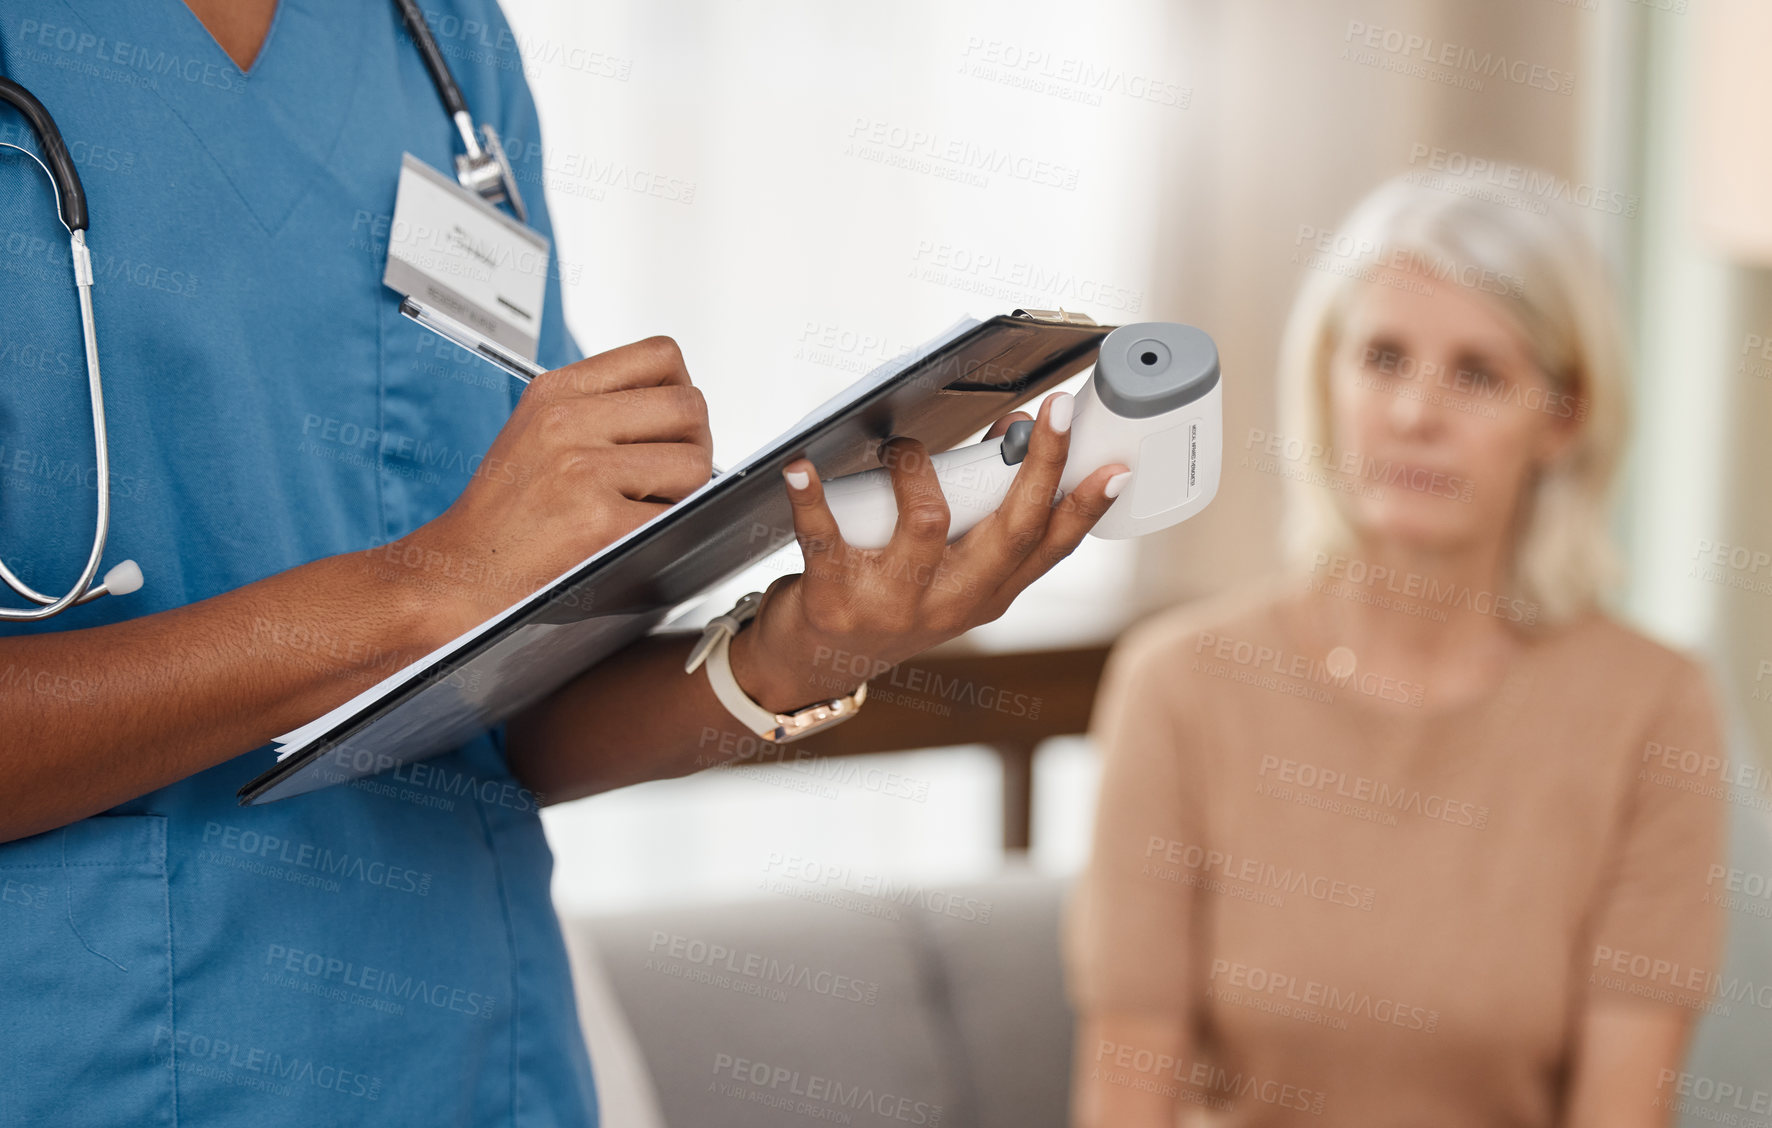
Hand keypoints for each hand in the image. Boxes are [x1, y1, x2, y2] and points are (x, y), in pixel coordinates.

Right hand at [389, 337, 712, 628]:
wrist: (460, 570)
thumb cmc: (506, 511)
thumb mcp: (539, 431)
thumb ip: (603, 409)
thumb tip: (686, 412)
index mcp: (557, 390)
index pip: (661, 355)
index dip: (681, 390)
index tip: (670, 424)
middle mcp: (568, 421)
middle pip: (689, 408)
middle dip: (696, 445)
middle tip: (673, 475)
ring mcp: (583, 470)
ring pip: (693, 464)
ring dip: (687, 492)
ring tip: (649, 507)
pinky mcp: (598, 521)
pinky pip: (674, 517)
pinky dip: (667, 531)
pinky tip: (632, 537)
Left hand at [728, 391, 1130, 711]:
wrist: (811, 667)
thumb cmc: (882, 597)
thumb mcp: (944, 569)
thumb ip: (978, 512)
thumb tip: (1011, 432)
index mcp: (987, 594)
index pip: (1051, 548)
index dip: (1088, 505)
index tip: (1117, 463)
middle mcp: (951, 603)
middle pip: (1013, 530)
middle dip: (1040, 466)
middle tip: (1053, 409)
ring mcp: (894, 604)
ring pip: (928, 522)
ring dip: (916, 467)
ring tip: (902, 444)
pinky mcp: (834, 601)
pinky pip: (824, 537)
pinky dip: (810, 497)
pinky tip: (800, 468)